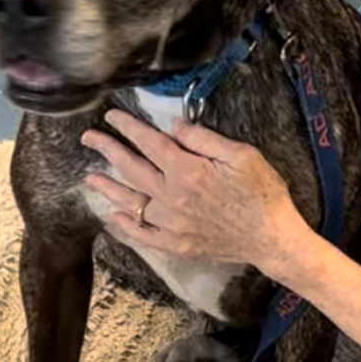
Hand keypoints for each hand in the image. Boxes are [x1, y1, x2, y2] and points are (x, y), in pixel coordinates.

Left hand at [81, 109, 301, 266]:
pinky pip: (142, 235)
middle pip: (131, 169)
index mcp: (187, 171)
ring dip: (108, 188)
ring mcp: (171, 224)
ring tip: (90, 178)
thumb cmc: (262, 193)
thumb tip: (174, 126)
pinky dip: (125, 226)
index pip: (148, 142)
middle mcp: (172, 197)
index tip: (111, 117)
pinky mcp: (176, 244)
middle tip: (88, 139)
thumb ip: (204, 139)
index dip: (127, 127)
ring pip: (130, 201)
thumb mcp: (242, 155)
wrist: (271, 239)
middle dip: (107, 150)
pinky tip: (113, 217)